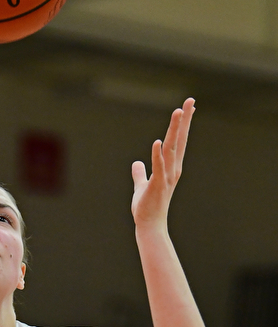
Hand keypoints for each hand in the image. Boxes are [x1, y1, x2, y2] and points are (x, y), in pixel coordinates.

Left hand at [131, 98, 193, 227]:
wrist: (149, 225)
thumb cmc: (147, 207)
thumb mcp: (142, 186)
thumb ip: (140, 174)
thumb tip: (137, 163)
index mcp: (170, 168)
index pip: (178, 142)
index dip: (183, 124)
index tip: (188, 106)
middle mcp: (172, 169)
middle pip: (179, 140)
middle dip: (184, 120)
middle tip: (190, 101)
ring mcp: (166, 177)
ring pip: (171, 149)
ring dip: (175, 130)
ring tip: (178, 112)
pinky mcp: (158, 185)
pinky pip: (158, 167)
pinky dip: (158, 155)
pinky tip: (158, 141)